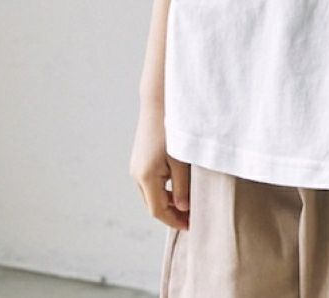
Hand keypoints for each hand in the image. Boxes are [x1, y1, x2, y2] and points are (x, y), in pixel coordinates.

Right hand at [128, 105, 190, 229]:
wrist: (158, 103)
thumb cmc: (171, 130)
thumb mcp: (181, 161)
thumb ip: (182, 187)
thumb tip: (183, 209)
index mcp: (146, 178)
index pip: (159, 211)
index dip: (174, 221)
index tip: (191, 225)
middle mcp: (137, 175)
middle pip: (153, 205)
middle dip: (171, 213)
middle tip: (192, 217)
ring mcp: (136, 167)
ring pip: (151, 194)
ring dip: (167, 201)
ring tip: (187, 203)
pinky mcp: (139, 159)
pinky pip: (150, 182)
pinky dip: (162, 189)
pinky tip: (178, 186)